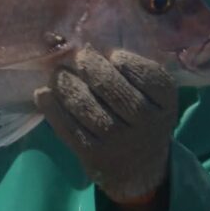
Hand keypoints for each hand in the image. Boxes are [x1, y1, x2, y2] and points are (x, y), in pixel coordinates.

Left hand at [34, 45, 177, 203]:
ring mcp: (119, 141)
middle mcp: (145, 123)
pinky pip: (69, 127)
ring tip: (58, 73)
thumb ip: (130, 69)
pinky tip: (44, 94)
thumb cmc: (141, 116)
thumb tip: (87, 44)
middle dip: (90, 67)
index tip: (112, 54)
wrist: (139, 166)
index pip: (147, 75)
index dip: (124, 60)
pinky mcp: (94, 155)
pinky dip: (53, 108)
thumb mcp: (150, 94)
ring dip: (66, 84)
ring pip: (86, 106)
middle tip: (78, 57)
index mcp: (165, 102)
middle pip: (112, 88)